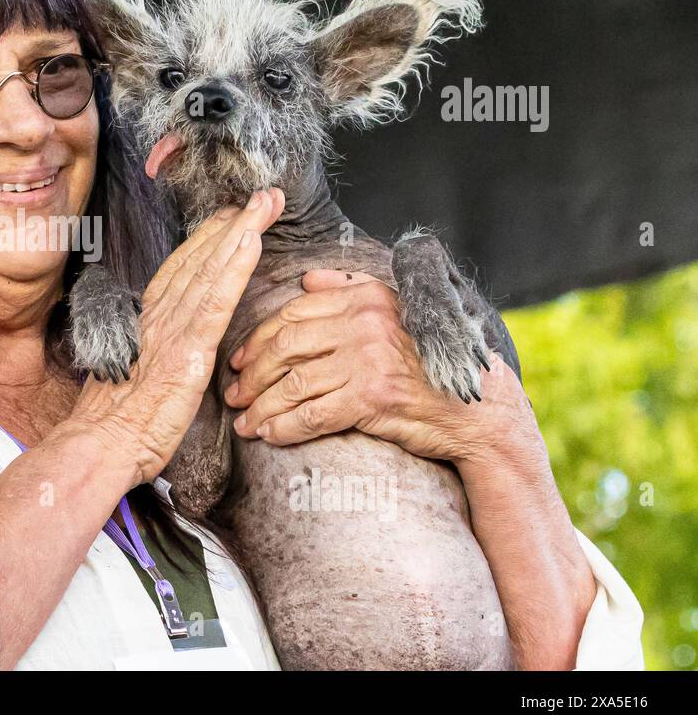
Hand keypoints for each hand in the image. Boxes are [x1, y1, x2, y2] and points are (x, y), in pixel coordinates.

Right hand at [68, 189, 285, 483]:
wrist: (102, 444)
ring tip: (265, 203)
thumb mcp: (139, 376)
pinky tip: (250, 241)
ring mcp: (174, 330)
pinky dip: (234, 267)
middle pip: (202, 259)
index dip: (211, 238)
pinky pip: (215, 302)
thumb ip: (156, 353)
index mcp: (152, 321)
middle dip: (234, 222)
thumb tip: (167, 348)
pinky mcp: (187, 351)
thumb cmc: (118, 422)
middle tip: (262, 194)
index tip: (232, 214)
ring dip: (241, 231)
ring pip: (211, 269)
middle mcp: (161, 316)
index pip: (185, 269)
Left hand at [223, 269, 538, 464]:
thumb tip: (308, 278)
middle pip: (285, 345)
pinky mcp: (371, 397)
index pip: (294, 313)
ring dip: (261, 405)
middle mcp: (364, 322)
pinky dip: (284, 427)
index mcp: (366, 297)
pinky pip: (312, 414)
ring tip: (245, 422)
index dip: (259, 338)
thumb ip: (351, 289)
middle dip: (252, 373)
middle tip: (234, 393)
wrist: (480, 410)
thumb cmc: (436, 364)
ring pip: (293, 382)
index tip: (240, 359)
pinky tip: (269, 436)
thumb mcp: (399, 313)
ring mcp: (367, 359)